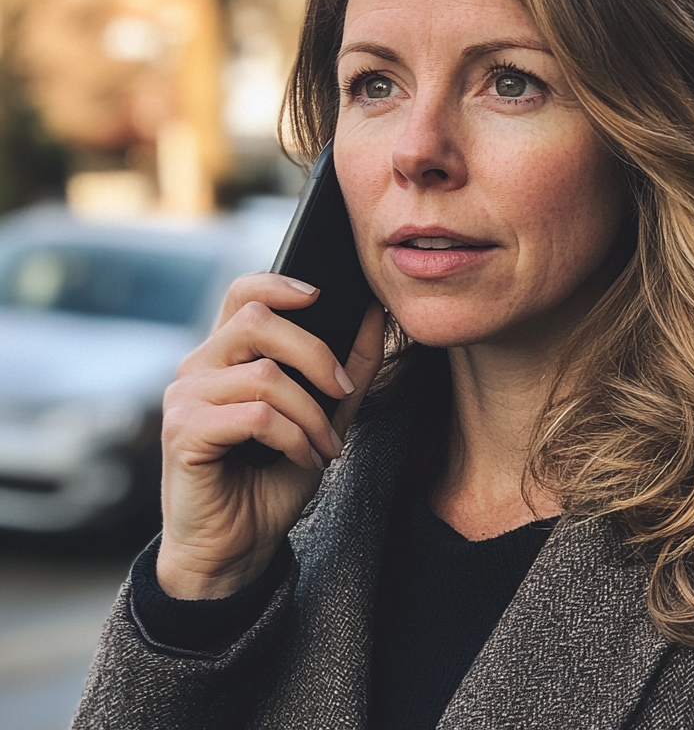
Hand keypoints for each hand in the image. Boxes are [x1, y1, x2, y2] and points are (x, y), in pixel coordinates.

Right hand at [155, 273, 384, 598]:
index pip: (242, 292)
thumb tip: (373, 314)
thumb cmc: (271, 478)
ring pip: (264, 376)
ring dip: (311, 413)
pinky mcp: (182, 433)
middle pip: (256, 320)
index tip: (321, 294)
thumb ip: (348, 367)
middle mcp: (197, 367)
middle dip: (315, 353)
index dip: (280, 283)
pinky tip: (304, 460)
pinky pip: (256, 416)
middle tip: (344, 391)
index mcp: (226, 355)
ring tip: (325, 446)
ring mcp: (185, 398)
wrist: (236, 547)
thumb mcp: (324, 415)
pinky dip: (294, 438)